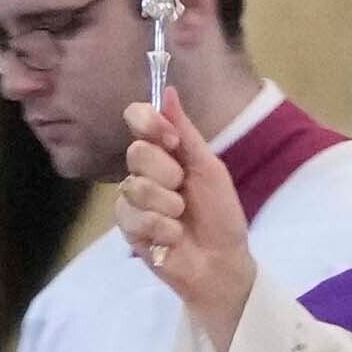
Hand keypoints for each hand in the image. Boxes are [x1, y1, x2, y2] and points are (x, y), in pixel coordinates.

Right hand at [119, 112, 254, 330]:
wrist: (222, 261)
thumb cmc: (220, 214)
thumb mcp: (210, 168)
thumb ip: (186, 132)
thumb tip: (169, 91)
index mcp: (164, 151)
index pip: (137, 119)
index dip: (148, 122)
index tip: (170, 139)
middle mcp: (143, 171)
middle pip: (136, 152)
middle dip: (167, 172)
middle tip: (184, 188)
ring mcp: (132, 200)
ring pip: (134, 186)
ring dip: (168, 204)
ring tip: (181, 217)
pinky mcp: (128, 228)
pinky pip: (135, 216)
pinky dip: (162, 227)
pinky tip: (173, 237)